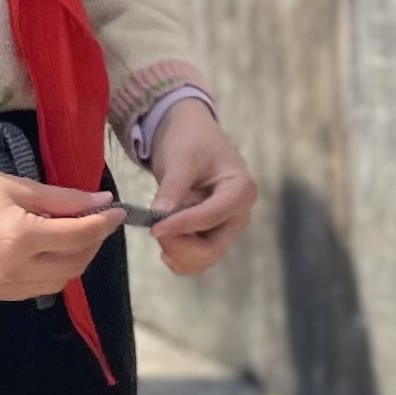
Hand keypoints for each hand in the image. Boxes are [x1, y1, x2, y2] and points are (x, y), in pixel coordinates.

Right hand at [0, 154, 122, 300]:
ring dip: (73, 260)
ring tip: (69, 234)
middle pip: (74, 264)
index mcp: (17, 237)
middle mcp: (10, 269)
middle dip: (91, 242)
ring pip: (59, 282)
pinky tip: (44, 250)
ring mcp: (0, 288)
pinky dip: (49, 272)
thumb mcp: (19, 186)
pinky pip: (35, 289)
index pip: (77, 236)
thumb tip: (102, 203)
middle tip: (93, 219)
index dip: (103, 223)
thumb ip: (64, 199)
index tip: (118, 210)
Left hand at [141, 101, 254, 277]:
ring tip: (158, 231)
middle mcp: (239, 214)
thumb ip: (173, 188)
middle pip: (213, 247)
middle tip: (154, 229)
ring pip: (205, 258)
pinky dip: (180, 258)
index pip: (212, 216)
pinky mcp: (212, 234)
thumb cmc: (190, 140)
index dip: (182, 225)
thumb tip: (159, 216)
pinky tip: (165, 244)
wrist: (189, 136)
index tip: (154, 228)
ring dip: (178, 253)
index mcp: (241, 190)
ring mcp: (227, 227)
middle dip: (180, 245)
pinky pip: (199, 258)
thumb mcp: (181, 159)